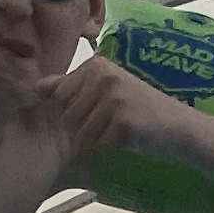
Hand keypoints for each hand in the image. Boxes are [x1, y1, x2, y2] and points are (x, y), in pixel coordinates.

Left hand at [36, 54, 150, 148]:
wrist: (177, 125)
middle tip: (111, 123)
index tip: (99, 110)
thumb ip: (69, 86)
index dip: (74, 112)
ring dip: (99, 139)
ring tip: (119, 129)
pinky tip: (128, 137)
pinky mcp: (123, 120)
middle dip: (86, 127)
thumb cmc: (137, 109)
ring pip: (82, 132)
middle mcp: (103, 76)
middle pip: (69, 116)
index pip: (60, 97)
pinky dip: (112, 147)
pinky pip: (100, 144)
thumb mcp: (103, 90)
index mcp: (95, 65)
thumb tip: (36, 88)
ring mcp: (114, 97)